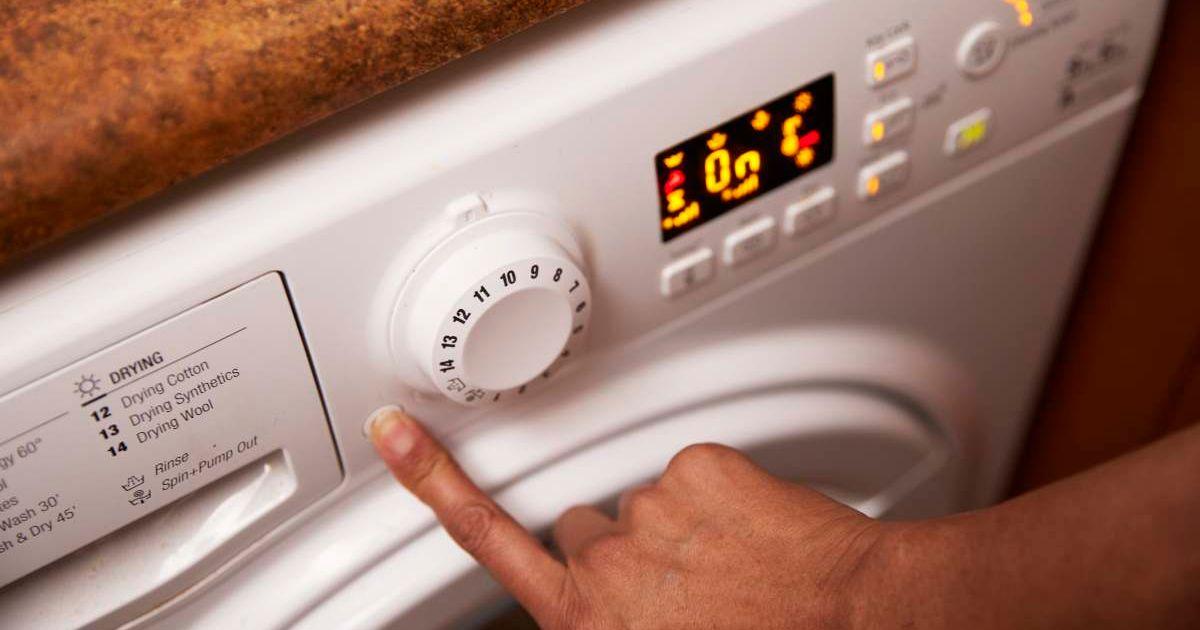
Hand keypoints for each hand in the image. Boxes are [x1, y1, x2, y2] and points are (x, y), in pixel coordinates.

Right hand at [368, 407, 892, 629]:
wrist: (856, 618)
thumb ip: (608, 623)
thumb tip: (601, 607)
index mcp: (586, 617)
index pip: (486, 538)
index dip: (430, 480)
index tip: (395, 434)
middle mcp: (606, 562)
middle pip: (578, 530)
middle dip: (617, 548)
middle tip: (681, 579)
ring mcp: (650, 509)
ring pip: (638, 502)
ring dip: (672, 525)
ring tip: (726, 562)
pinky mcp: (696, 468)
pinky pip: (688, 473)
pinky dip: (717, 497)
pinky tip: (751, 534)